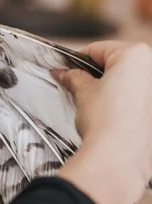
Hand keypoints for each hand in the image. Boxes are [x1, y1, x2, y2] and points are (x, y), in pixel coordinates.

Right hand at [54, 41, 151, 203]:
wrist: (119, 154)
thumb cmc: (107, 121)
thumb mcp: (82, 92)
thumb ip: (74, 77)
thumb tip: (65, 74)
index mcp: (135, 54)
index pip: (97, 49)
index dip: (76, 60)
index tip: (66, 70)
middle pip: (117, 62)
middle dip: (96, 74)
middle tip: (78, 86)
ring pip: (129, 79)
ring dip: (112, 87)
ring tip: (94, 103)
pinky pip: (138, 95)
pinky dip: (125, 99)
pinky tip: (111, 112)